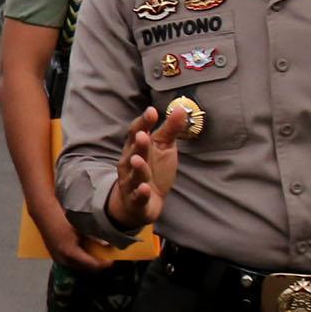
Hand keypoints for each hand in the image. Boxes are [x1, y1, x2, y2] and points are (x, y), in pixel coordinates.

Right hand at [33, 202, 113, 272]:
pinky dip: (80, 261)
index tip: (111, 261)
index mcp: (71, 253)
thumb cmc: (63, 218)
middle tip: (106, 260)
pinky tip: (85, 254)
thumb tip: (108, 245)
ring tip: (97, 257)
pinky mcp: (54, 255)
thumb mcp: (81, 227)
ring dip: (88, 264)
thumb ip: (94, 237)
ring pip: (77, 266)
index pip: (92, 265)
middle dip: (96, 266)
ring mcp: (57, 258)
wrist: (43, 213)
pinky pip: (70, 262)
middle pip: (84, 269)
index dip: (103, 264)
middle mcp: (63, 259)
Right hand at [105, 104, 185, 233]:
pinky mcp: (136, 199)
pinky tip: (144, 189)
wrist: (142, 203)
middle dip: (138, 144)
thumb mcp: (163, 148)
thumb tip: (179, 108)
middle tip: (144, 135)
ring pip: (134, 174)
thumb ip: (169, 129)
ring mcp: (131, 182)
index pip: (137, 132)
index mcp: (136, 148)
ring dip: (137, 167)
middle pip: (133, 152)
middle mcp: (130, 163)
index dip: (143, 123)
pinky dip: (140, 193)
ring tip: (138, 160)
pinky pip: (137, 197)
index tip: (151, 112)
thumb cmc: (152, 170)